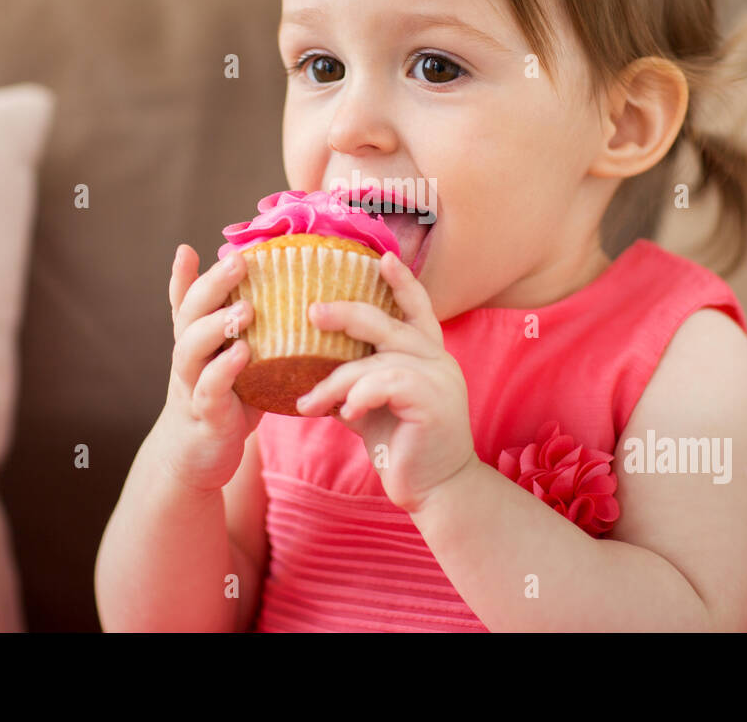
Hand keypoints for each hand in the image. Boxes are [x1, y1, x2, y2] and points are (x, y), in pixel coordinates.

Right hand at [159, 243, 263, 494]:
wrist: (198, 456)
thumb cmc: (224, 397)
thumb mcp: (227, 356)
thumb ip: (239, 324)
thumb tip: (273, 290)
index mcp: (196, 338)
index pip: (185, 299)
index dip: (183, 275)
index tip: (188, 248)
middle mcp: (189, 356)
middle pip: (189, 314)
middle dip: (212, 285)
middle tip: (238, 261)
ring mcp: (193, 384)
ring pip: (191, 349)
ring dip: (216, 326)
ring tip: (244, 310)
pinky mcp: (206, 413)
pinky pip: (209, 389)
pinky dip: (223, 370)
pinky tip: (243, 354)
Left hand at [295, 250, 475, 513]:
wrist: (436, 489)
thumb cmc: (403, 445)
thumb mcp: (374, 405)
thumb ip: (355, 380)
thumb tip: (308, 368)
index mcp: (427, 355)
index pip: (417, 307)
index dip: (402, 281)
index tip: (381, 256)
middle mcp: (438, 360)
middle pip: (389, 323)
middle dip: (348, 313)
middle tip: (312, 312)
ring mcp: (438, 379)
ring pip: (376, 361)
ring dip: (335, 380)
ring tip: (308, 403)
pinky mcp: (433, 402)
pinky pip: (385, 384)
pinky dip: (358, 396)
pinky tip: (344, 415)